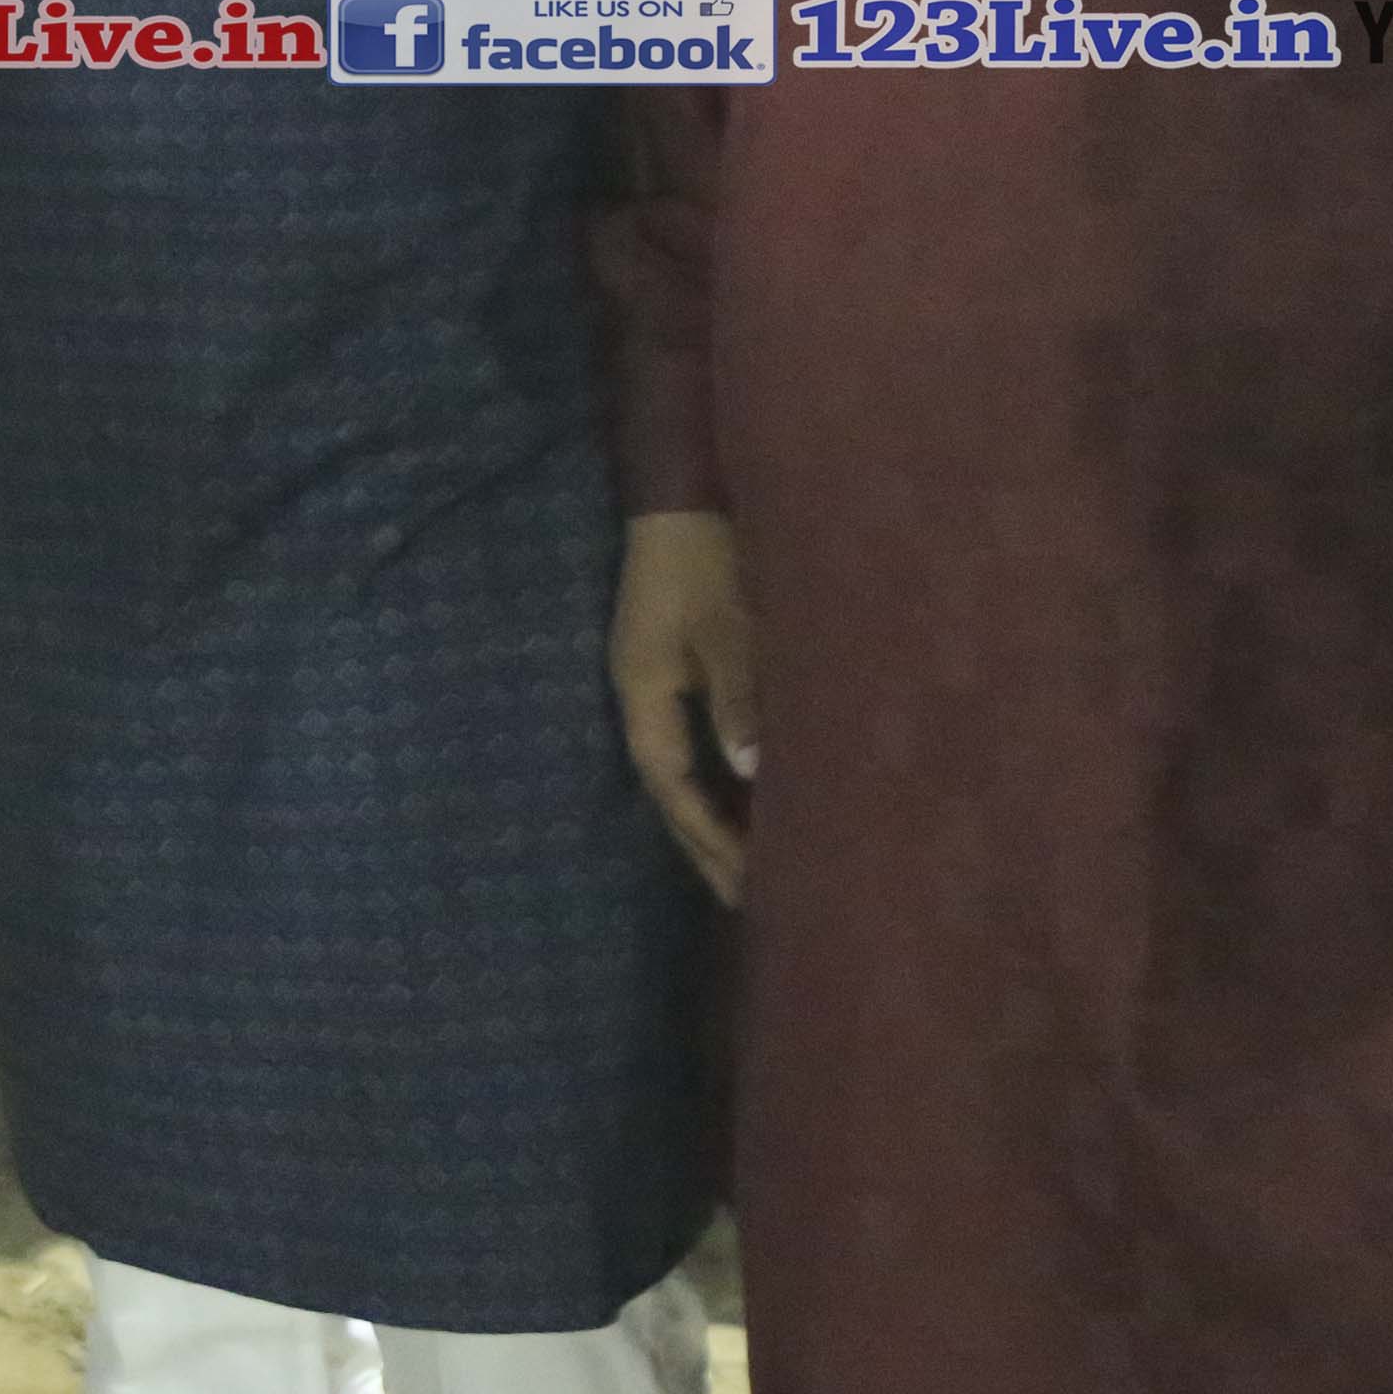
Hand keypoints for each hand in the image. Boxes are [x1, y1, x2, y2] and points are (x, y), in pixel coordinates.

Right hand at [607, 509, 757, 905]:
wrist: (684, 493)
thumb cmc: (706, 558)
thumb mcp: (725, 626)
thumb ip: (736, 695)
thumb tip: (749, 770)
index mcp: (644, 691)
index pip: (672, 784)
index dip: (708, 835)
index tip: (747, 882)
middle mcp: (643, 696)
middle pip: (670, 788)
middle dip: (705, 844)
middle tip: (746, 900)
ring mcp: (656, 683)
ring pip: (680, 768)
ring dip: (711, 816)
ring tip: (747, 865)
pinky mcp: (677, 667)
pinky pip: (693, 743)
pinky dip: (718, 779)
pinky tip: (746, 795)